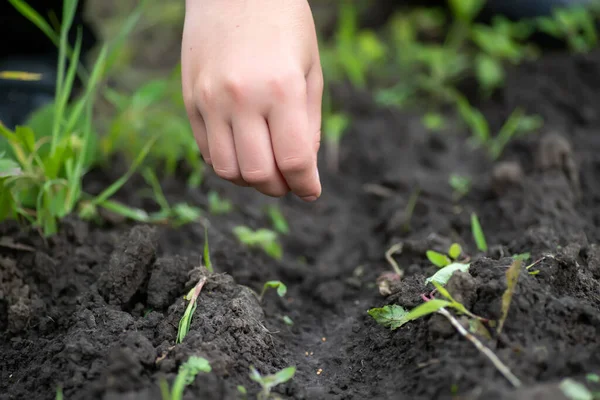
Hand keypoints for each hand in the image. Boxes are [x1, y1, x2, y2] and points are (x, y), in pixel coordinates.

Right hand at [181, 0, 322, 200]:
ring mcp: (210, 100)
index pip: (294, 160)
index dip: (306, 185)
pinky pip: (206, 151)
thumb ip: (309, 124)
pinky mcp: (190, 99)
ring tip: (265, 168)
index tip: (311, 191)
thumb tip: (303, 170)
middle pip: (258, 174)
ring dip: (250, 180)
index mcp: (282, 89)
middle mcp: (242, 98)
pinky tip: (243, 150)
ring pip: (227, 169)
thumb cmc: (284, 24)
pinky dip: (228, 162)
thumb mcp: (310, 69)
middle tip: (288, 182)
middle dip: (279, 188)